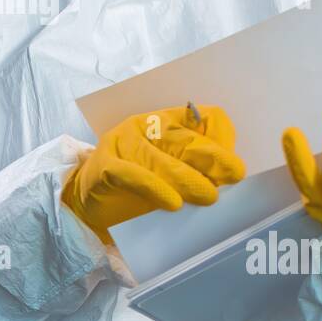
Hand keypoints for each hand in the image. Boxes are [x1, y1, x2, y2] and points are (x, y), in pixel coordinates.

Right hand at [63, 105, 245, 243]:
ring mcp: (122, 143)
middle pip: (184, 138)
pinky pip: (132, 175)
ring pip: (161, 159)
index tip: (233, 165)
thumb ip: (194, 167)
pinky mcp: (104, 165)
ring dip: (188, 178)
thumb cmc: (136, 186)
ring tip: (207, 196)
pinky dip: (154, 188)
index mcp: (166, 121)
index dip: (222, 138)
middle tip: (232, 177)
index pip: (202, 116)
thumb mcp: (170, 171)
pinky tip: (172, 203)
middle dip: (212, 158)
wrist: (88, 199)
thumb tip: (228, 178)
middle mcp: (145, 126)